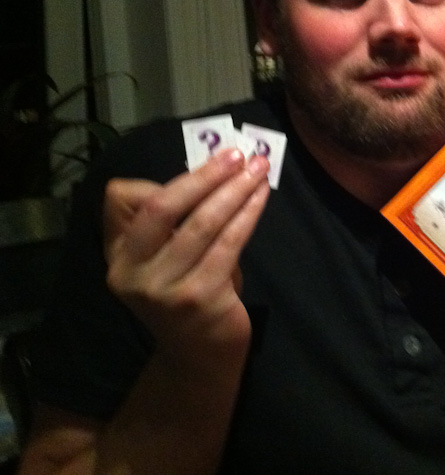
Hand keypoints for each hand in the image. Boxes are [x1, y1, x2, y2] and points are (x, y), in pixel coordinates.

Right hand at [103, 149, 269, 365]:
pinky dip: (248, 214)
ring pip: (202, 222)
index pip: (124, 200)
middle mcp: (132, 273)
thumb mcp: (167, 259)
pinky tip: (261, 197)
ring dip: (234, 190)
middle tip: (238, 154)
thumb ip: (176, 222)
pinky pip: (228, 243)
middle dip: (204, 175)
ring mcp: (165, 288)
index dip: (164, 177)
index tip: (206, 160)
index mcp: (118, 257)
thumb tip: (217, 167)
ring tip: (258, 169)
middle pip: (163, 206)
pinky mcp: (200, 297)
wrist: (200, 355)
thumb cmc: (188, 293)